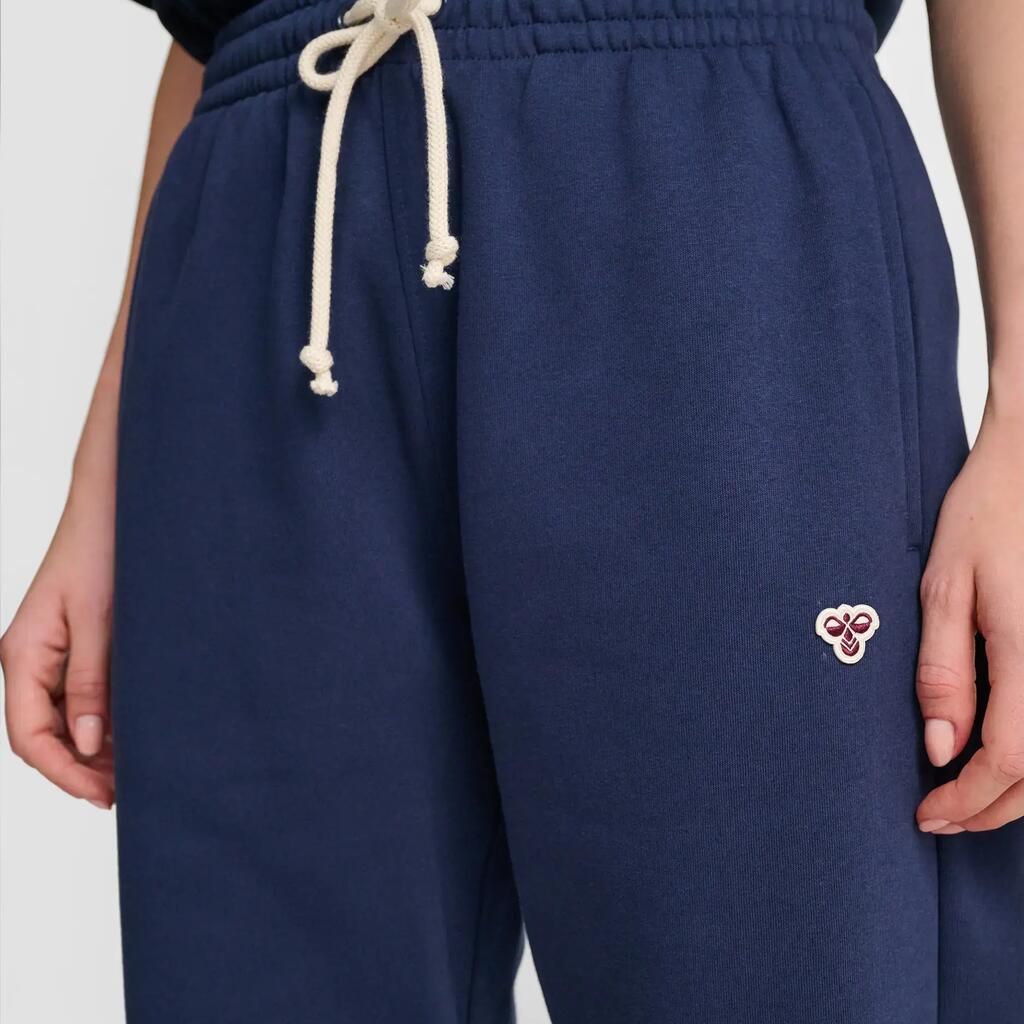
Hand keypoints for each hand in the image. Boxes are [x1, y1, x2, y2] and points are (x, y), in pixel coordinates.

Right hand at [1, 484, 115, 808]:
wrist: (117, 505)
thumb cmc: (102, 550)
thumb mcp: (99, 621)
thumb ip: (91, 683)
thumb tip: (90, 744)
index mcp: (23, 655)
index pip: (30, 737)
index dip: (64, 773)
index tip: (103, 795)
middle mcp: (33, 660)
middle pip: (44, 735)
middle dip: (80, 768)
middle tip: (126, 791)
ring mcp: (55, 654)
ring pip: (66, 719)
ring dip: (95, 748)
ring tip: (137, 769)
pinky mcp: (80, 645)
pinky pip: (84, 696)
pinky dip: (106, 720)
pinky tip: (137, 733)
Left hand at [916, 397, 1023, 834]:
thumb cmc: (988, 516)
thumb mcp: (945, 588)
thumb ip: (943, 672)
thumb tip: (939, 750)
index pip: (1009, 762)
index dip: (967, 801)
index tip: (925, 815)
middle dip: (993, 810)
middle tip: (942, 818)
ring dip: (1023, 793)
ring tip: (969, 797)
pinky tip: (1006, 754)